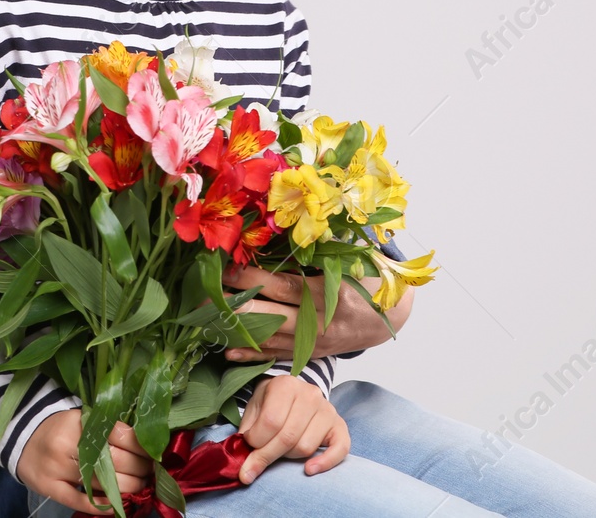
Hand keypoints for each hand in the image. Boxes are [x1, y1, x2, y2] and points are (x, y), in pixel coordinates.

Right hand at [19, 410, 153, 512]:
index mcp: (80, 421)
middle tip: (148, 473)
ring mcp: (57, 467)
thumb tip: (144, 446)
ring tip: (139, 487)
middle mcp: (68, 443)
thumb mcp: (82, 420)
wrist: (23, 438)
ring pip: (101, 483)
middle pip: (115, 461)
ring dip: (127, 488)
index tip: (153, 455)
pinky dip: (101, 505)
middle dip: (139, 470)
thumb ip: (107, 430)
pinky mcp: (49, 487)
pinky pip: (80, 501)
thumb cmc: (61, 429)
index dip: (142, 448)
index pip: (120, 434)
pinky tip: (116, 506)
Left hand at [222, 264, 411, 361]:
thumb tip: (274, 239)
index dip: (253, 278)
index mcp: (330, 295)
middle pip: (270, 315)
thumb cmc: (368, 280)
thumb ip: (317, 255)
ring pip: (270, 338)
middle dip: (236, 305)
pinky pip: (277, 355)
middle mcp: (320, 323)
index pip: (284, 286)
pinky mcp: (311, 355)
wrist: (391, 317)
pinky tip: (228, 351)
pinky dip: (252, 354)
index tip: (226, 268)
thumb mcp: (350, 262)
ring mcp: (315, 343)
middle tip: (204, 296)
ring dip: (237, 329)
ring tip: (207, 319)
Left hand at [236, 376, 349, 482]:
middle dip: (268, 455)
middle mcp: (310, 394)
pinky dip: (325, 462)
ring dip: (289, 456)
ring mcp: (327, 409)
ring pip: (306, 447)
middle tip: (255, 463)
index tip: (249, 445)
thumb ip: (247, 436)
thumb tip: (245, 471)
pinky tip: (309, 469)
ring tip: (280, 449)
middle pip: (288, 437)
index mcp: (286, 385)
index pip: (271, 421)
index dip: (256, 441)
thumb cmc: (270, 404)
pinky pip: (340, 449)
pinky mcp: (339, 425)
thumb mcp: (253, 412)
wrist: (290, 394)